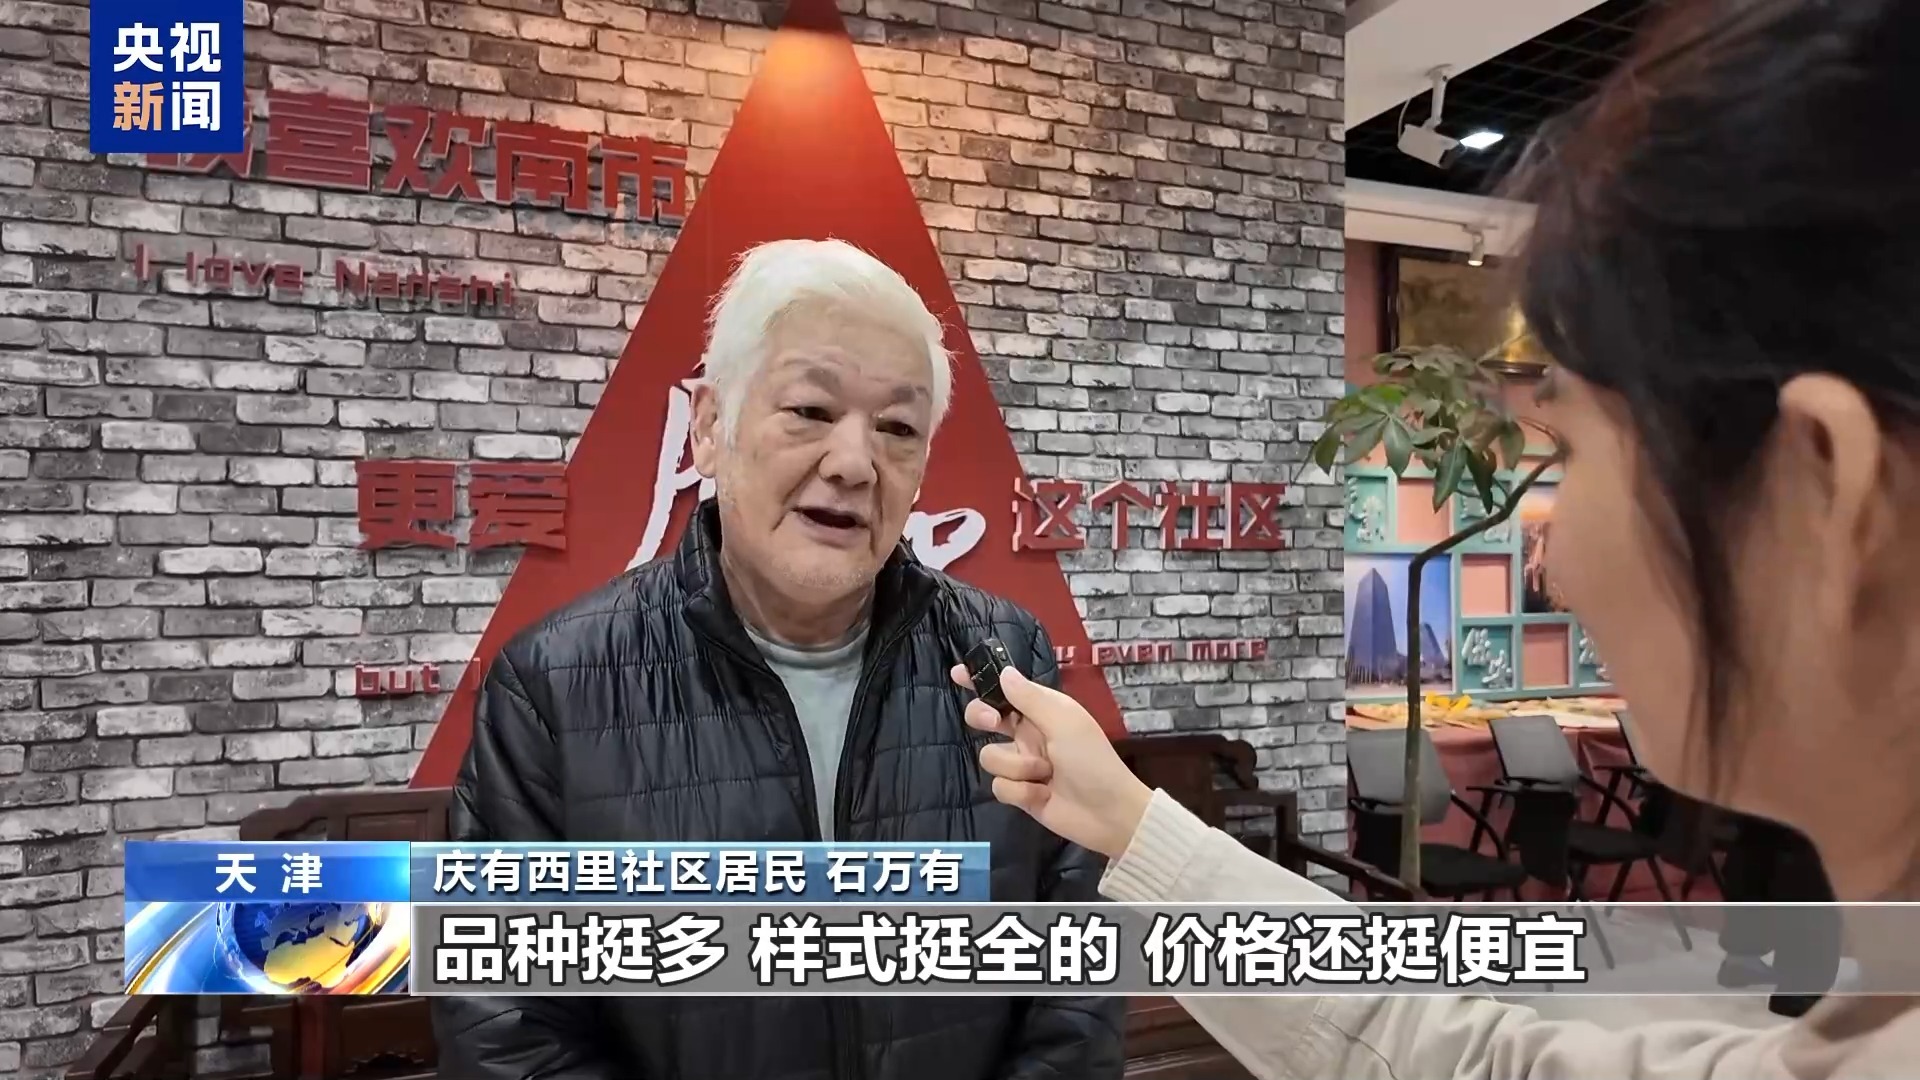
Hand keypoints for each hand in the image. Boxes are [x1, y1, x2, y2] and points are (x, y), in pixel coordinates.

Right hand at [950, 663, 1152, 859]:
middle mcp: (1028, 734)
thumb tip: (1004, 672)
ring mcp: (1022, 764)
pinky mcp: (1019, 793)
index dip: (982, 680)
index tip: (959, 673)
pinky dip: (1020, 791)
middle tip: (993, 722)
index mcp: (1043, 710)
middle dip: (982, 716)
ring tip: (1044, 774)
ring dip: (1017, 766)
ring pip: (991, 756)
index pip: (1006, 689)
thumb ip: (1030, 698)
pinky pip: (1000, 786)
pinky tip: (1042, 795)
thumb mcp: (1064, 722)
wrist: (1108, 813)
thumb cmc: (1092, 760)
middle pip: (985, 717)